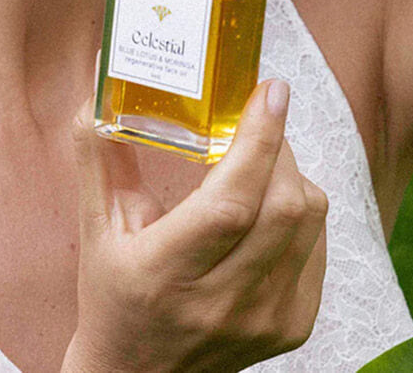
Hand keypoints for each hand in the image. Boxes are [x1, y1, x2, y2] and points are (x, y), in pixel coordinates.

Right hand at [60, 80, 326, 372]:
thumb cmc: (112, 293)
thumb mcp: (95, 226)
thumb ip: (99, 154)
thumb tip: (101, 84)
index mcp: (163, 273)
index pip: (230, 202)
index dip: (258, 141)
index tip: (270, 92)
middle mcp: (220, 303)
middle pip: (282, 206)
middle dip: (278, 146)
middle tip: (258, 118)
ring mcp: (263, 320)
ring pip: (308, 220)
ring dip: (292, 174)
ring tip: (260, 160)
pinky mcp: (293, 328)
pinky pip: (317, 245)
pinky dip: (300, 210)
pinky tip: (268, 205)